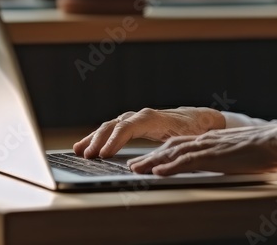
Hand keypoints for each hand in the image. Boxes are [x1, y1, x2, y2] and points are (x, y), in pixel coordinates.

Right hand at [73, 107, 224, 157]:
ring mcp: (134, 119)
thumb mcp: (187, 140)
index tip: (105, 154)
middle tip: (87, 156)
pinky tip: (84, 147)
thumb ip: (174, 147)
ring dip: (93, 138)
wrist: (197, 119)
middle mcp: (140, 116)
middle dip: (99, 140)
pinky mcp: (130, 125)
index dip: (116, 140)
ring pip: (109, 126)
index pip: (129, 126)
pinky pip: (110, 130)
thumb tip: (165, 159)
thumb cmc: (193, 130)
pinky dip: (97, 138)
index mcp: (153, 119)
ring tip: (78, 151)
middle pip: (115, 125)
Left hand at [125, 125, 276, 176]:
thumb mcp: (239, 153)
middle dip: (149, 157)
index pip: (180, 144)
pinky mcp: (215, 157)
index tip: (148, 159)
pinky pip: (187, 162)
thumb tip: (223, 164)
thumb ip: (227, 157)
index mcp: (212, 139)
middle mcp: (207, 140)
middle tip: (132, 166)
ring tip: (137, 170)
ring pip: (173, 153)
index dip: (161, 152)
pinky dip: (170, 166)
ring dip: (153, 162)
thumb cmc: (265, 150)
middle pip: (171, 147)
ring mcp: (210, 147)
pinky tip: (158, 172)